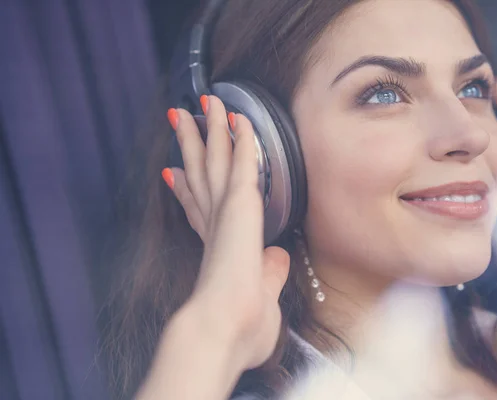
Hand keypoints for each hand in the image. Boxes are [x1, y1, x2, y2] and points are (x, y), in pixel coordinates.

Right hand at [165, 96, 289, 369]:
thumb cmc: (240, 328)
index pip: (197, 209)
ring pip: (215, 159)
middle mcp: (214, 223)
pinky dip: (240, 137)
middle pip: (199, 174)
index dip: (184, 189)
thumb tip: (278, 257)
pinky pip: (242, 161)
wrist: (224, 328)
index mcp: (214, 246)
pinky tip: (238, 116)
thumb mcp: (260, 297)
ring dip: (210, 129)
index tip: (173, 173)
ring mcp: (224, 210)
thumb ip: (269, 274)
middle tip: (181, 119)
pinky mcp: (240, 203)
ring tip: (203, 102)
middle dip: (191, 145)